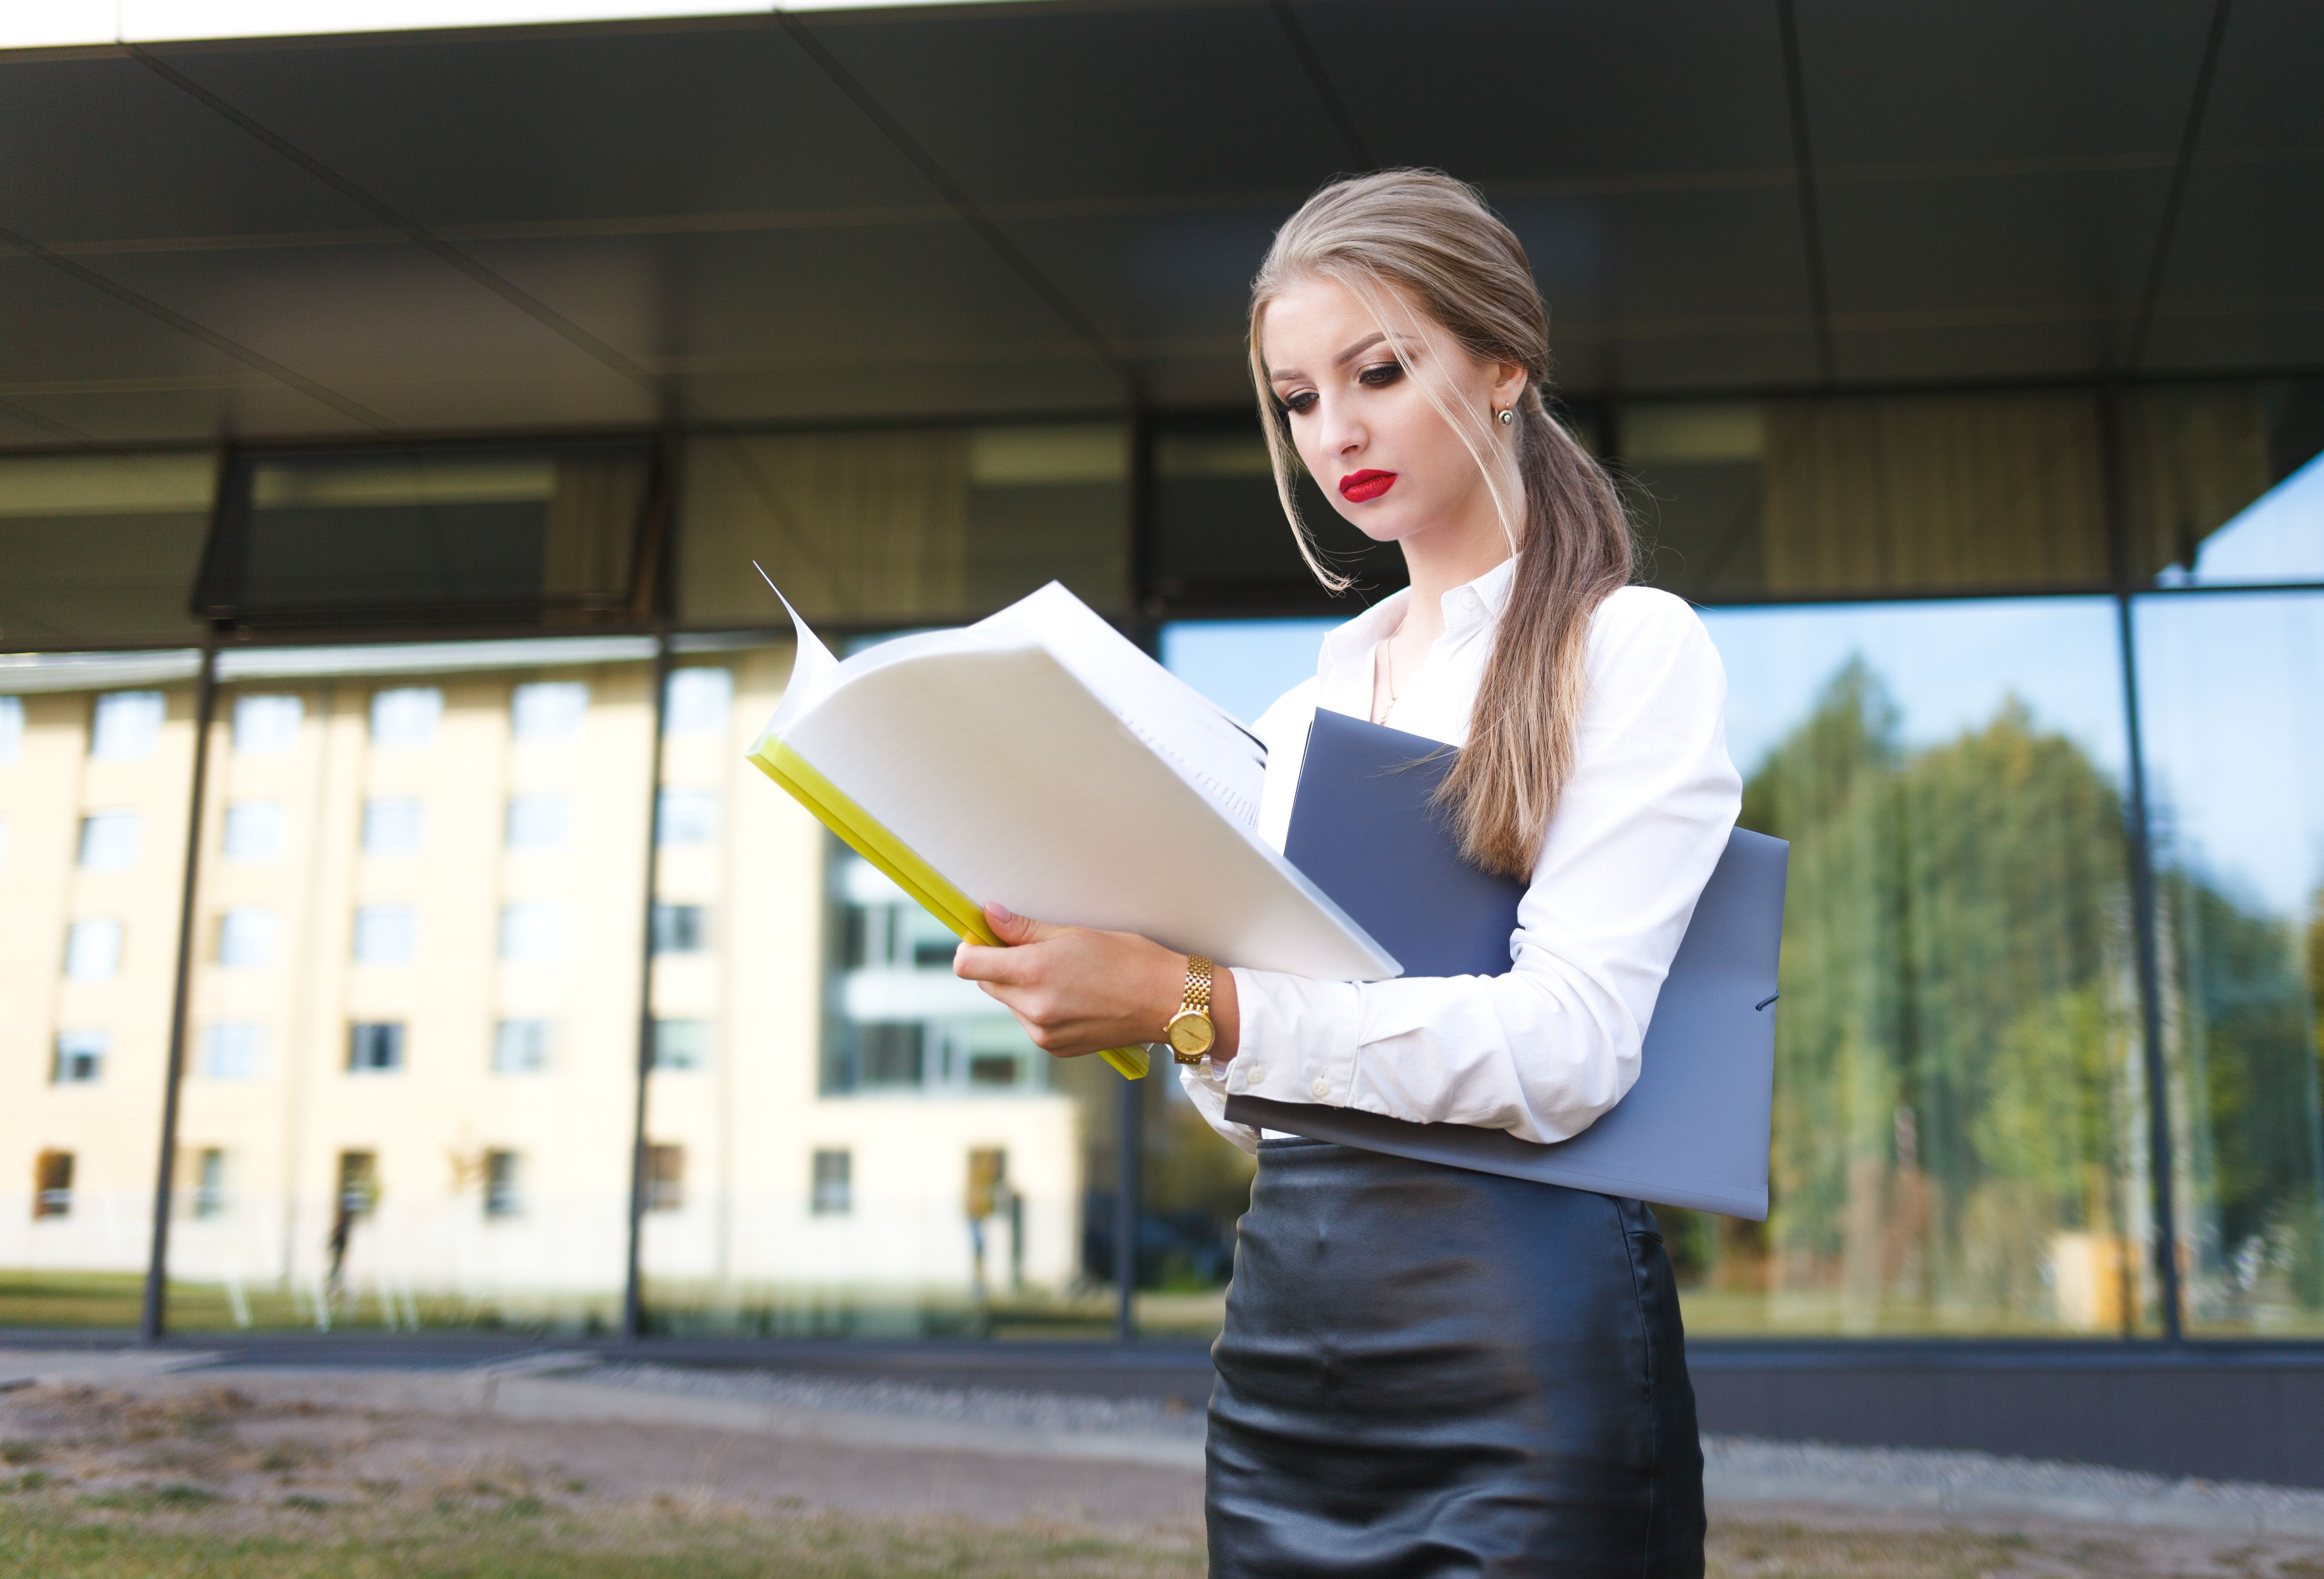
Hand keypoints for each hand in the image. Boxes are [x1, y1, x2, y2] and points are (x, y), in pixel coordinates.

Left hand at [953, 902, 1237, 1061]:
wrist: (1166, 1001)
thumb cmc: (1128, 959)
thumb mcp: (1074, 933)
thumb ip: (1023, 930)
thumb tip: (988, 915)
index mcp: (1033, 973)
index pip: (968, 965)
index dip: (972, 946)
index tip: (987, 936)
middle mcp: (1033, 1008)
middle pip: (987, 982)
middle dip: (1000, 964)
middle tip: (1034, 949)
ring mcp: (1043, 1033)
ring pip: (1009, 1002)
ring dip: (1021, 987)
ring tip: (1064, 974)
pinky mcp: (1055, 1047)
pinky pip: (1030, 1021)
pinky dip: (1040, 1007)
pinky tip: (1073, 995)